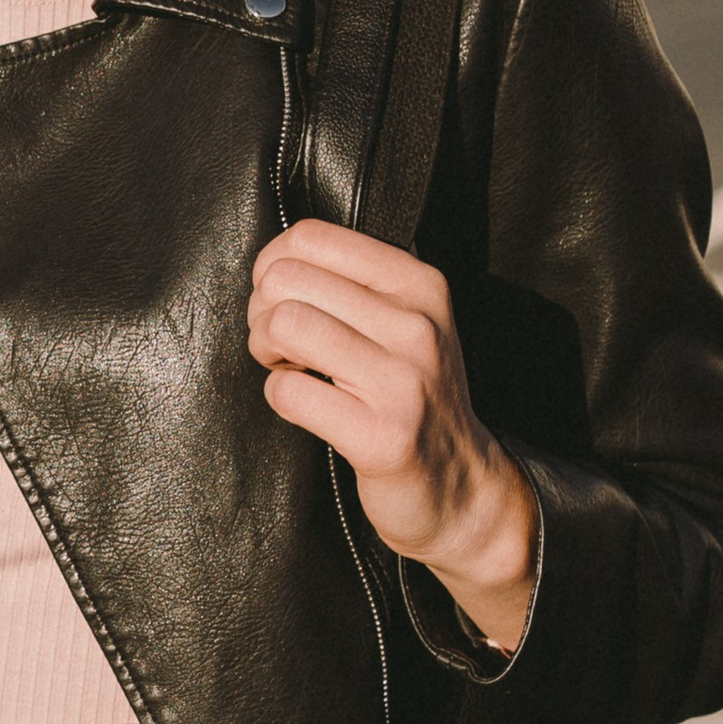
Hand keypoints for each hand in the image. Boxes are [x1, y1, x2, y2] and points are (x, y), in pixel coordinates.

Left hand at [246, 220, 537, 654]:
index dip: (274, 267)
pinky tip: (309, 407)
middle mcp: (417, 325)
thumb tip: (271, 262)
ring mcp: (403, 381)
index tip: (284, 302)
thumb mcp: (403, 321)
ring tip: (292, 370)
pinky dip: (282, 397)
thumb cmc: (411, 395)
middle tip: (282, 346)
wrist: (460, 486)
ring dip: (267, 351)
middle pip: (287, 280)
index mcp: (420, 284)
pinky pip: (288, 391)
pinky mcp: (381, 436)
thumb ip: (349, 283)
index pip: (311, 237)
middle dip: (262, 312)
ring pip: (284, 325)